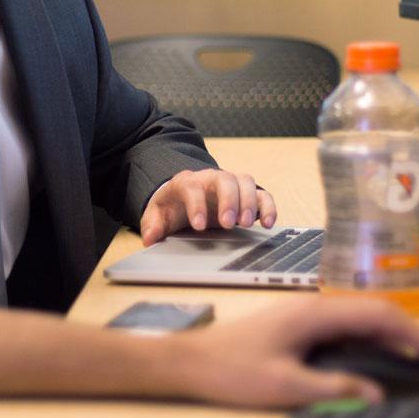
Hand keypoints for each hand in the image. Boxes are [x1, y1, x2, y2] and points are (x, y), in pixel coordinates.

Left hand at [139, 168, 276, 243]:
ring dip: (249, 202)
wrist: (186, 196)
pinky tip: (268, 224)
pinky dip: (268, 207)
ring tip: (246, 224)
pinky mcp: (246, 195)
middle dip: (228, 200)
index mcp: (187, 182)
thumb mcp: (158, 215)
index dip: (197, 205)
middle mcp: (211, 179)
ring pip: (245, 182)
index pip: (192, 188)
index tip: (199, 226)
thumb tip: (150, 238)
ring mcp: (231, 184)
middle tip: (229, 223)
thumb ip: (153, 225)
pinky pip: (262, 194)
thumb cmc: (173, 206)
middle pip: (224, 179)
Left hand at [171, 295, 418, 407]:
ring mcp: (306, 316)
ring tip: (417, 367)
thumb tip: (376, 395)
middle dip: (411, 337)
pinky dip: (371, 344)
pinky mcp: (299, 328)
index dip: (415, 337)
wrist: (190, 362)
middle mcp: (314, 307)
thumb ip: (331, 390)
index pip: (380, 315)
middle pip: (376, 313)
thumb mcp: (283, 386)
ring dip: (392, 340)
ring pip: (362, 320)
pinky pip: (346, 330)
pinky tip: (378, 365)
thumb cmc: (231, 371)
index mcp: (315, 313)